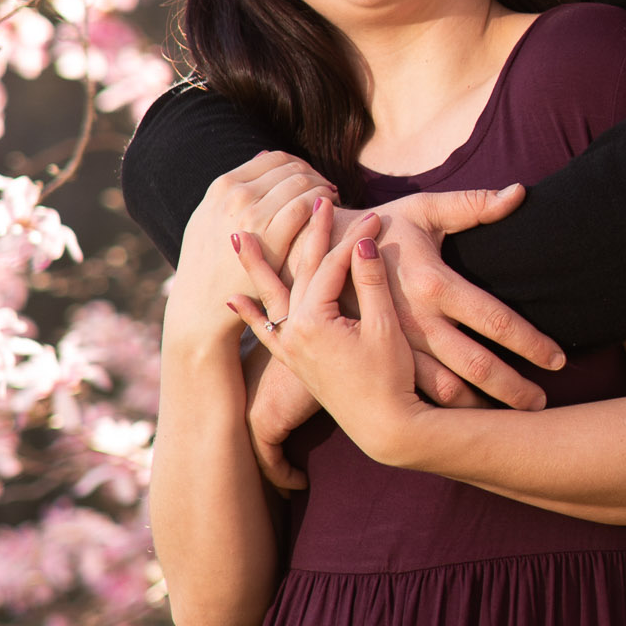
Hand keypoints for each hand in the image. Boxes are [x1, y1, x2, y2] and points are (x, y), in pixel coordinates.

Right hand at [171, 151, 329, 345]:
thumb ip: (235, 187)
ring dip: (324, 189)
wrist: (202, 304)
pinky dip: (325, 204)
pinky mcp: (269, 237)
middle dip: (316, 177)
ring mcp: (252, 215)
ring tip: (333, 202)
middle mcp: (236, 195)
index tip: (312, 181)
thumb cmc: (212, 262)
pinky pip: (306, 206)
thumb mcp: (210, 217)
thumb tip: (264, 155)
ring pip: (303, 183)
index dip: (301, 166)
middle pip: (293, 168)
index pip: (277, 158)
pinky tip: (331, 214)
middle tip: (328, 191)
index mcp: (224, 186)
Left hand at [230, 205, 427, 463]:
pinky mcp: (294, 359)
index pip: (332, 266)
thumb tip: (361, 242)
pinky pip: (265, 332)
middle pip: (298, 272)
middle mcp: (294, 331)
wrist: (383, 425)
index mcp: (315, 321)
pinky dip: (250, 314)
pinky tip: (234, 298)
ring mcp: (291, 346)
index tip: (374, 215)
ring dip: (256, 266)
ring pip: (272, 296)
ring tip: (237, 236)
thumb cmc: (391, 379)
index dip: (354, 238)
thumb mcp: (385, 329)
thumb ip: (370, 284)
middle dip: (308, 235)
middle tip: (316, 200)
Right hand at [232, 185, 554, 410]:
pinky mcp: (379, 357)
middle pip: (475, 365)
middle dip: (512, 388)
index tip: (557, 358)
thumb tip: (520, 193)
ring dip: (480, 409)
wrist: (316, 252)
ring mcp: (395, 345)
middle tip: (542, 406)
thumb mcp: (425, 209)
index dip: (530, 342)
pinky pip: (415, 393)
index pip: (494, 318)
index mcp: (433, 283)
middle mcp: (415, 320)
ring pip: (444, 390)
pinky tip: (468, 422)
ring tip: (515, 421)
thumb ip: (474, 204)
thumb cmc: (384, 226)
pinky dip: (444, 412)